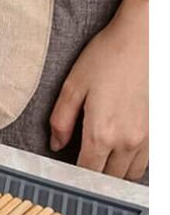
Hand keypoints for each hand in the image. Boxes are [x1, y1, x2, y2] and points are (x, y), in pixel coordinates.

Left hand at [49, 4, 147, 179]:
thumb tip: (56, 144)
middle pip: (108, 178)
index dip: (72, 179)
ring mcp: (147, 137)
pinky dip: (132, 163)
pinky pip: (146, 161)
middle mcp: (127, 140)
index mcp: (101, 133)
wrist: (145, 36)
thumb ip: (60, 121)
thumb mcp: (73, 86)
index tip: (64, 176)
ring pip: (130, 174)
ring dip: (114, 173)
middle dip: (93, 177)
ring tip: (100, 161)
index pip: (85, 173)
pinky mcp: (159, 130)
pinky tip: (120, 151)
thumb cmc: (108, 56)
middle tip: (80, 167)